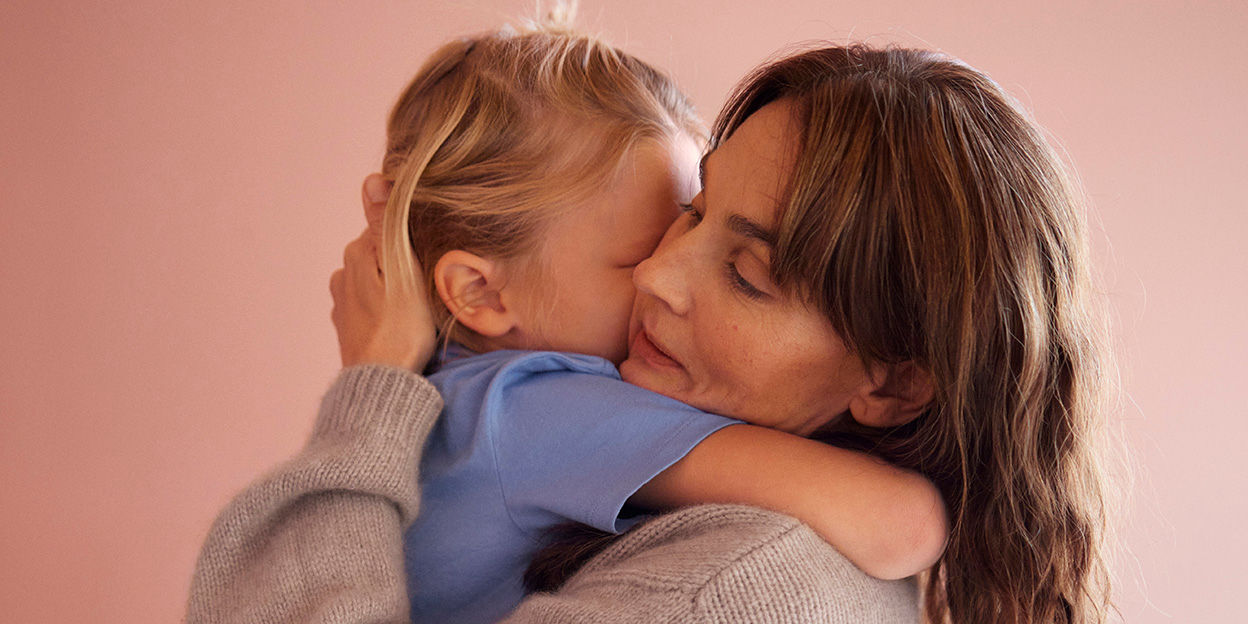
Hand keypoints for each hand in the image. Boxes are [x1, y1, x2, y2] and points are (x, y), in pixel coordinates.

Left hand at [329, 175, 436, 370]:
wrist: (384, 385)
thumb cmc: (401, 328)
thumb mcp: (403, 267)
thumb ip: (386, 224)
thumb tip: (371, 179)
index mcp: (355, 255)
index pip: (388, 229)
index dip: (412, 241)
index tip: (428, 260)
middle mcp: (342, 275)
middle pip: (381, 255)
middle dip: (402, 265)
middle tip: (427, 287)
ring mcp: (343, 305)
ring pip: (377, 282)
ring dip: (394, 289)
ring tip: (416, 310)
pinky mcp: (349, 330)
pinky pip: (372, 308)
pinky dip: (386, 311)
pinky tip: (401, 325)